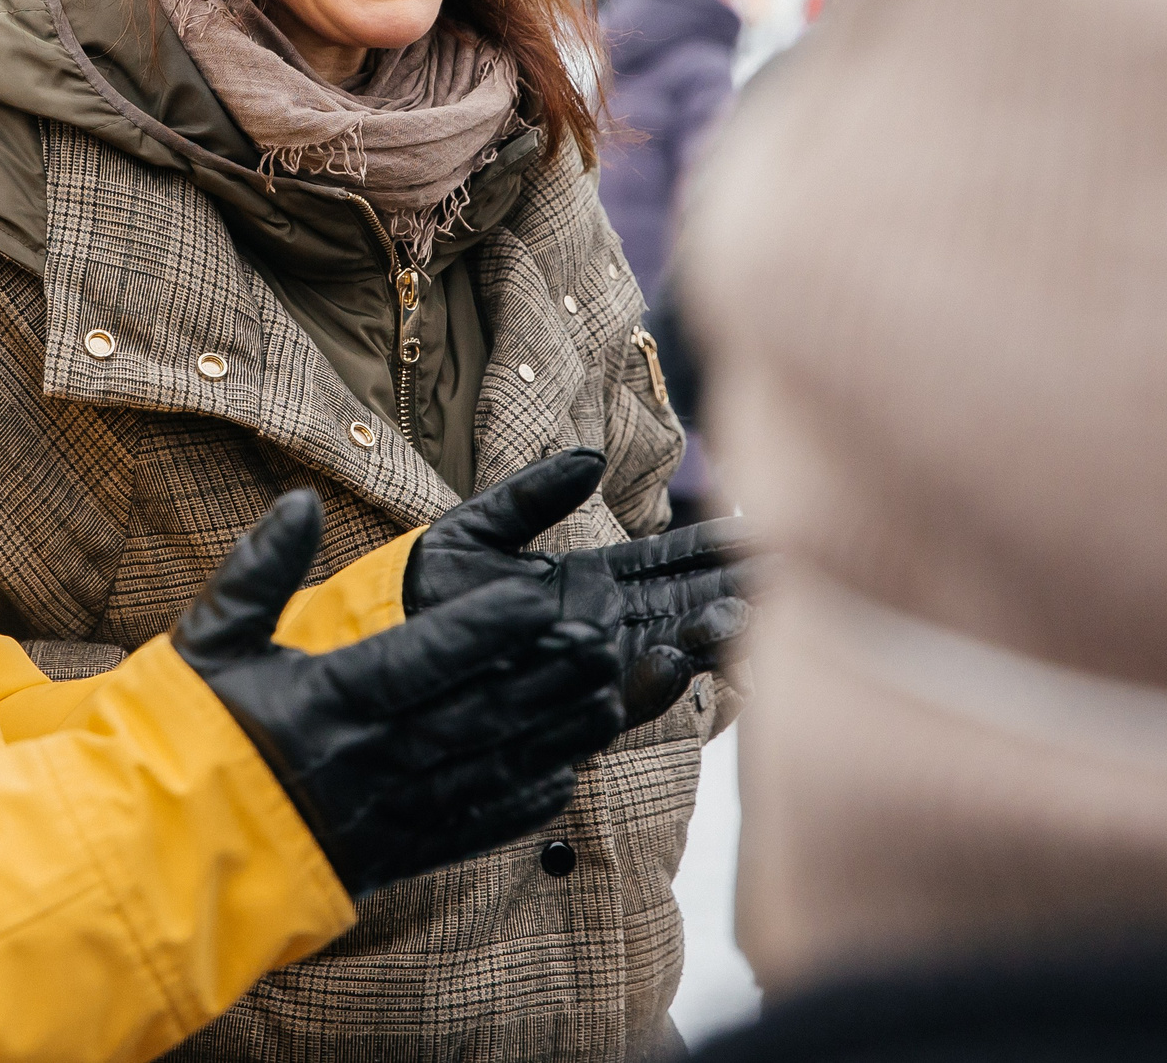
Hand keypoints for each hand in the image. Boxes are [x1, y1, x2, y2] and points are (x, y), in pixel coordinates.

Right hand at [174, 491, 625, 895]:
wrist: (162, 857)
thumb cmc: (188, 738)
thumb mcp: (206, 644)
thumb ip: (255, 572)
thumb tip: (296, 502)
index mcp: (323, 704)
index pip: (421, 659)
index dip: (485, 627)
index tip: (540, 596)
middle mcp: (366, 763)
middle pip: (476, 713)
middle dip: (545, 675)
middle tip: (603, 638)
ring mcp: (386, 817)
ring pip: (490, 770)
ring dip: (555, 733)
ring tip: (607, 695)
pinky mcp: (395, 857)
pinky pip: (474, 828)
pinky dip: (524, 800)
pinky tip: (565, 772)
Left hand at [406, 448, 749, 727]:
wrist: (380, 642)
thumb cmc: (427, 589)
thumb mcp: (477, 528)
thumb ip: (532, 494)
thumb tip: (591, 460)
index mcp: (593, 580)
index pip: (673, 560)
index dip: (718, 548)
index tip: (768, 532)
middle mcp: (605, 626)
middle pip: (689, 606)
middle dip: (736, 592)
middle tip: (786, 575)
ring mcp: (591, 668)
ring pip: (671, 651)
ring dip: (707, 636)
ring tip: (738, 615)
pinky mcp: (568, 705)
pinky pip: (624, 697)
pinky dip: (654, 679)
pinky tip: (676, 657)